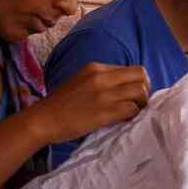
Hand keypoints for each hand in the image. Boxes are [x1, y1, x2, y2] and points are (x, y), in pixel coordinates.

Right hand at [30, 63, 150, 143]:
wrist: (42, 120)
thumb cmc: (60, 105)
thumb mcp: (81, 82)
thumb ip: (101, 81)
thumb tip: (124, 89)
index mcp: (95, 67)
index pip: (130, 69)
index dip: (137, 83)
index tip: (133, 95)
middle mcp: (101, 77)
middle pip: (141, 75)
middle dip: (145, 89)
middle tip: (138, 103)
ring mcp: (103, 94)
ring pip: (140, 91)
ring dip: (141, 104)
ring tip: (133, 113)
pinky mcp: (104, 111)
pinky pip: (132, 109)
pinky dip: (133, 115)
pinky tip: (125, 120)